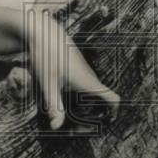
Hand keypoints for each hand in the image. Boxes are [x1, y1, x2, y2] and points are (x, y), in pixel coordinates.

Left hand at [24, 7, 121, 129]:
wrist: (42, 30)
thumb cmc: (46, 55)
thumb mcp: (47, 84)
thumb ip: (54, 106)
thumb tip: (56, 127)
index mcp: (87, 82)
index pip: (112, 98)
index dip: (114, 111)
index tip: (109, 120)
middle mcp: (89, 75)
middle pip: (102, 96)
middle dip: (97, 112)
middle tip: (82, 126)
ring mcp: (83, 68)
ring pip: (92, 88)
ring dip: (88, 102)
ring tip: (73, 114)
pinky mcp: (76, 63)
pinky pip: (84, 80)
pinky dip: (80, 91)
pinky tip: (64, 95)